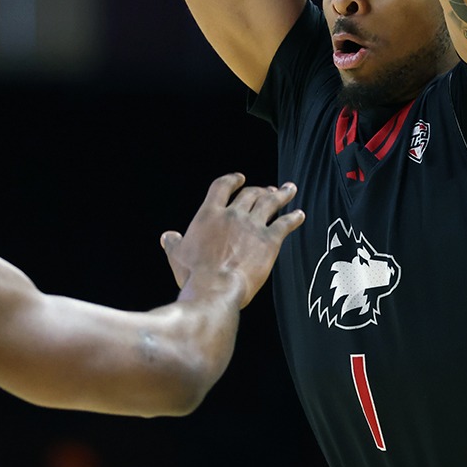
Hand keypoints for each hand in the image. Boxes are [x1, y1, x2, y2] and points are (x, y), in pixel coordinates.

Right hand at [161, 173, 305, 307]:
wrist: (215, 288)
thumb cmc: (194, 274)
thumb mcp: (177, 256)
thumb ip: (173, 243)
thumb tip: (168, 236)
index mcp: (209, 214)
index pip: (222, 187)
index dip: (232, 180)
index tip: (240, 178)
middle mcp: (233, 215)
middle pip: (250, 193)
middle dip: (261, 189)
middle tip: (269, 190)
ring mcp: (253, 226)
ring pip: (270, 203)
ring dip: (281, 195)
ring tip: (289, 190)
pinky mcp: (270, 241)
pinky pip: (285, 224)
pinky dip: (293, 218)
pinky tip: (299, 215)